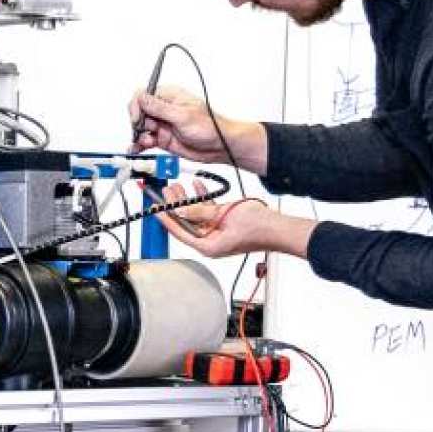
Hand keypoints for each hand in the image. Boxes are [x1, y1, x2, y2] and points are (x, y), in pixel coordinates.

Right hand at [128, 90, 267, 174]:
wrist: (219, 146)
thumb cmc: (210, 127)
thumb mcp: (183, 115)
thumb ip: (160, 108)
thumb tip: (142, 98)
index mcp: (169, 96)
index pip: (143, 95)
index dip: (137, 107)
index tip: (138, 119)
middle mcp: (164, 109)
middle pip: (139, 112)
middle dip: (139, 123)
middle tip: (148, 131)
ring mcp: (163, 124)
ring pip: (141, 128)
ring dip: (140, 136)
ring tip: (149, 142)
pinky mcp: (163, 138)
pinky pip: (145, 140)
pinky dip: (140, 145)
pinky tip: (138, 148)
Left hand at [156, 185, 311, 260]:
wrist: (278, 227)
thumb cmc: (258, 227)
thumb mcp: (225, 214)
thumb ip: (201, 211)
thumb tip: (181, 209)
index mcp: (208, 246)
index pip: (179, 231)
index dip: (165, 218)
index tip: (154, 207)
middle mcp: (210, 241)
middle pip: (186, 222)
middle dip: (174, 205)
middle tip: (165, 191)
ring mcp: (217, 233)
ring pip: (196, 215)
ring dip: (187, 200)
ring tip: (177, 186)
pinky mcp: (225, 225)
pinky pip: (208, 212)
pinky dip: (202, 200)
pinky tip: (197, 187)